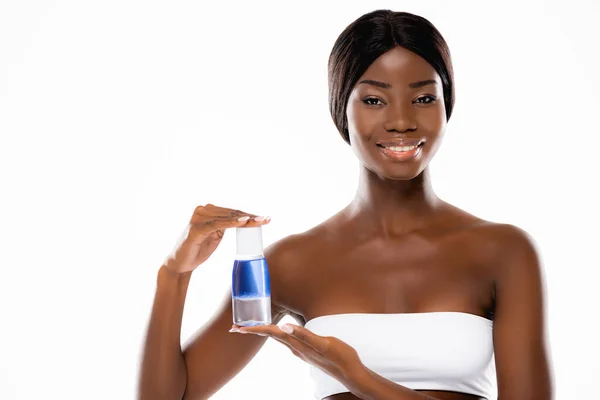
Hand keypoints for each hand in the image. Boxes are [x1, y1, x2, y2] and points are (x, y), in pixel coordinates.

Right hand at [162, 204, 269, 273]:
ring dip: (245, 219)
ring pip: (227, 217)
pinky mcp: (196, 228)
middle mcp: (203, 210)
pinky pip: (217, 224)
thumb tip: (243, 221)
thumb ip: (225, 226)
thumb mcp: (215, 235)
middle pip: (232, 213)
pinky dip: (231, 223)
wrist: (180, 264)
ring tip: (259, 220)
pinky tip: (243, 222)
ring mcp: (198, 218)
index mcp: (208, 211)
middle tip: (267, 219)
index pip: (233, 212)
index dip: (249, 215)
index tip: (265, 218)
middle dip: (251, 217)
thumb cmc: (197, 249)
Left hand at [230, 323, 364, 384]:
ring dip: (264, 331)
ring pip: (278, 338)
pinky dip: (278, 333)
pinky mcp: (307, 350)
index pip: (271, 333)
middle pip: (270, 336)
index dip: (254, 329)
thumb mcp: (324, 343)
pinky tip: (281, 330)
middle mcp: (296, 348)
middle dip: (253, 331)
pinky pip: (287, 339)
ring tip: (253, 327)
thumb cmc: (340, 357)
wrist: (351, 373)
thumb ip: (305, 335)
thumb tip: (284, 326)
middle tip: (236, 327)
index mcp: (297, 344)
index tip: (237, 327)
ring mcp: (301, 350)